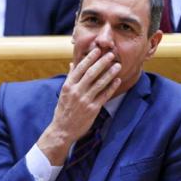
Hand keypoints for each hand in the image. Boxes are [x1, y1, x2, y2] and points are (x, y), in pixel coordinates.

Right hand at [37, 48, 121, 164]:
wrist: (63, 129)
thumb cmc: (63, 110)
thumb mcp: (63, 92)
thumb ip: (70, 78)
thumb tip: (72, 64)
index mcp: (68, 85)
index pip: (80, 68)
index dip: (89, 58)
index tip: (97, 50)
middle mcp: (76, 91)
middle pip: (91, 73)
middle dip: (102, 62)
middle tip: (111, 54)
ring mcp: (85, 100)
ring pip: (99, 83)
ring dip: (110, 73)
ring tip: (117, 65)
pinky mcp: (93, 109)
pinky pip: (104, 95)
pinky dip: (111, 87)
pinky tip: (117, 80)